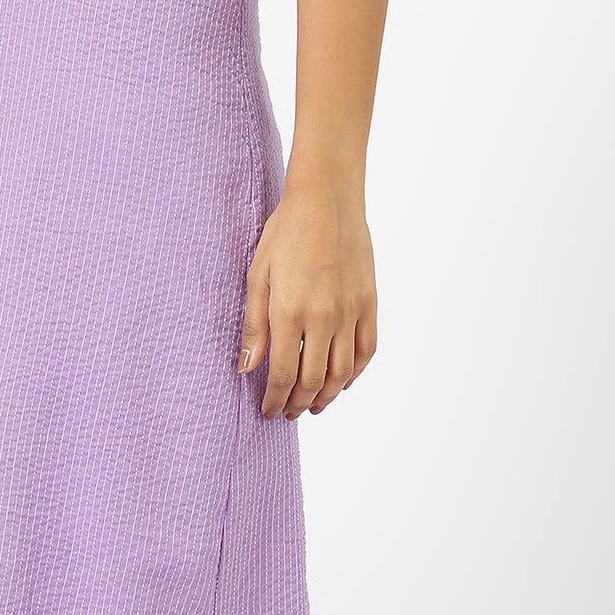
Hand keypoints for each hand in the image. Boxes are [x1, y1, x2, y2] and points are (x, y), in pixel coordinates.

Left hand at [237, 177, 376, 418]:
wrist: (326, 202)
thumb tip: (246, 368)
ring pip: (343, 373)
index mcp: (290, 312)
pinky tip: (342, 382)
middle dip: (298, 403)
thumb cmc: (285, 234)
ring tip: (312, 406)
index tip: (268, 410)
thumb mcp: (257, 276)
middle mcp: (324, 318)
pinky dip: (355, 373)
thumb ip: (253, 326)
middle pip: (313, 380)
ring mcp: (351, 312)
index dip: (274, 399)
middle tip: (287, 412)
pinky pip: (366, 350)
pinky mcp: (369, 303)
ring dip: (326, 396)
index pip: (283, 374)